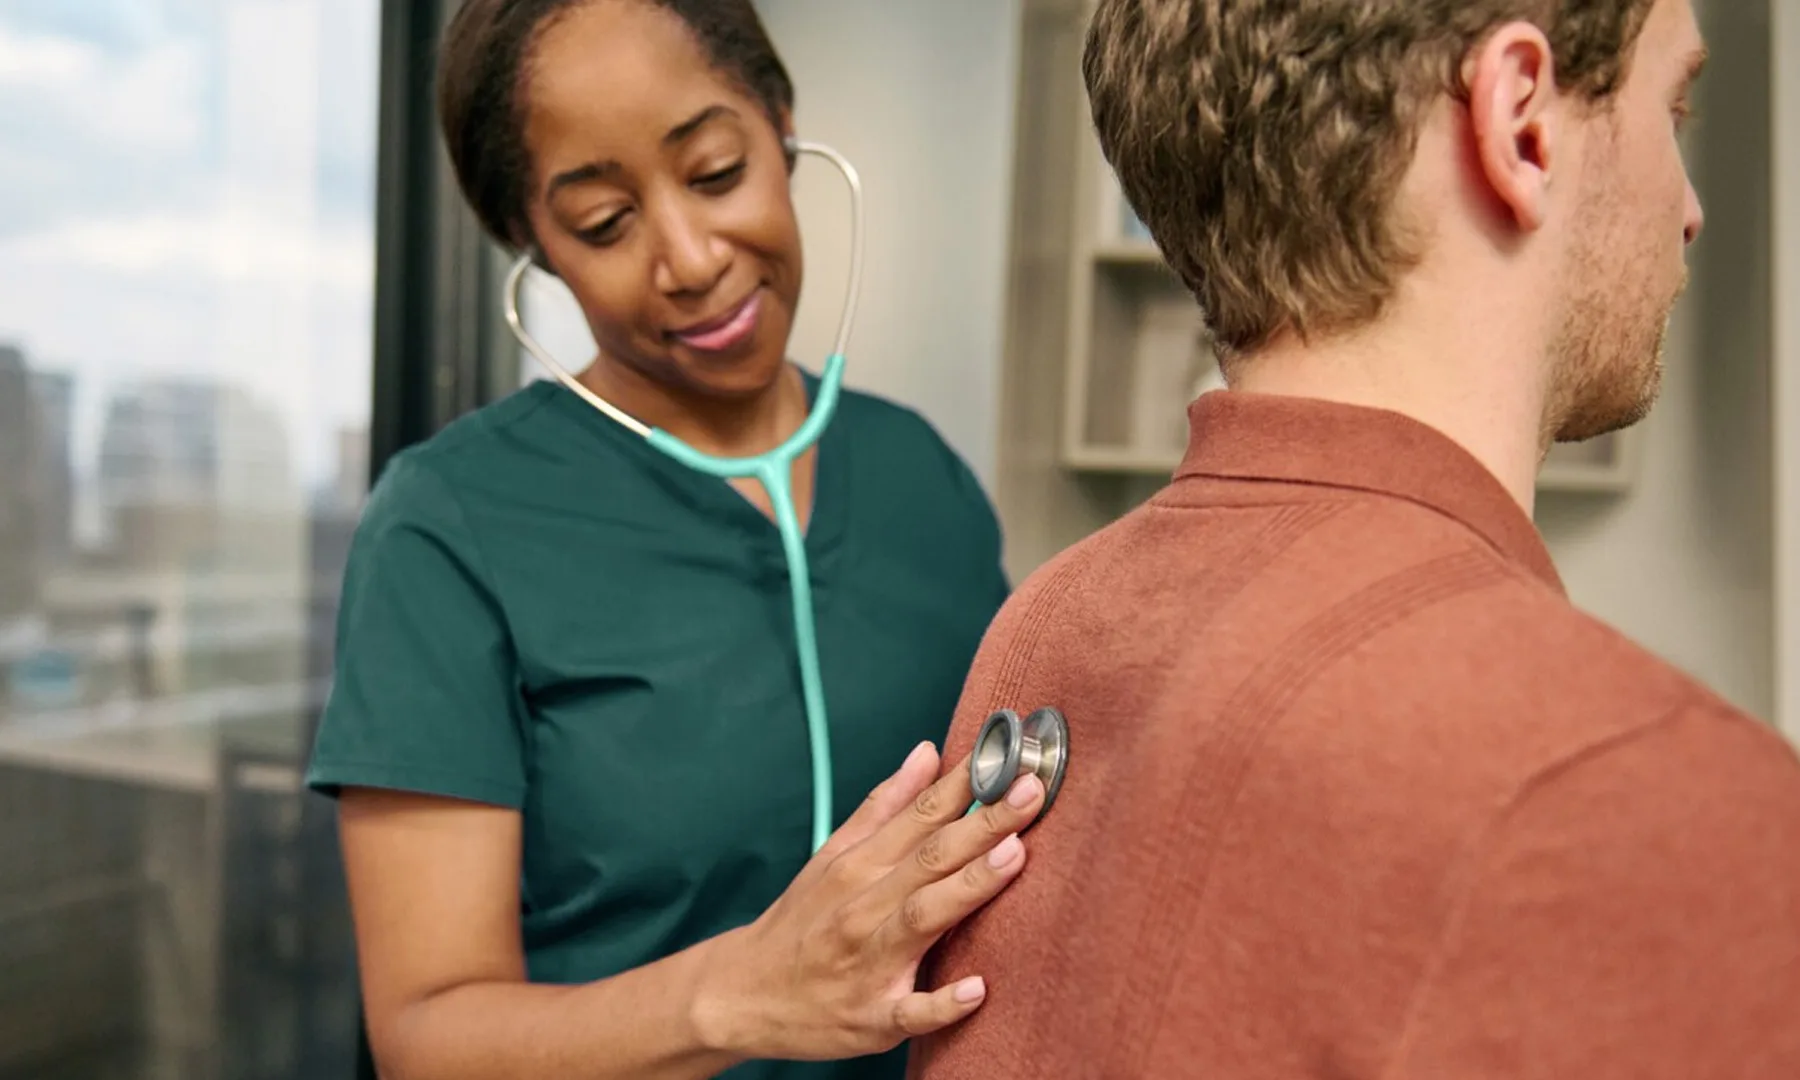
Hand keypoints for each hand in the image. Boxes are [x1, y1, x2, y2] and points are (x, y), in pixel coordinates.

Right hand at [694, 741, 1043, 1062]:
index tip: (1011, 758)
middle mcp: (865, 906)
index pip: (922, 815)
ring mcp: (869, 963)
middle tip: (1031, 792)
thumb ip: (886, 805)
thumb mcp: (833, 854)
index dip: (967, 785)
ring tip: (1013, 856)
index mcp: (860, 864)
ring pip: (923, 919)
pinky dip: (940, 1002)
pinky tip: (975, 991)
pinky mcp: (873, 1017)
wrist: (744, 994)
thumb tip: (929, 751)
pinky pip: (910, 1010)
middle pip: (932, 858)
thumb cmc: (802, 921)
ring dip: (968, 887)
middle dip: (984, 824)